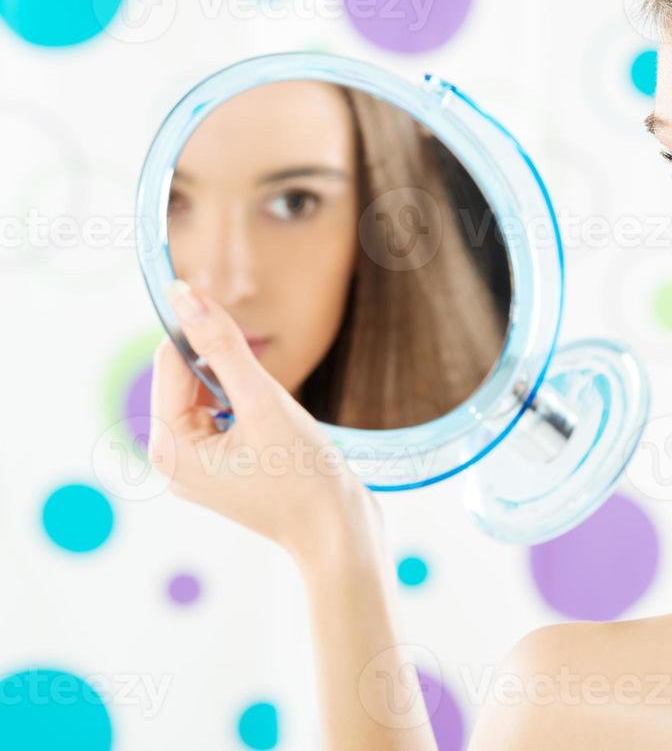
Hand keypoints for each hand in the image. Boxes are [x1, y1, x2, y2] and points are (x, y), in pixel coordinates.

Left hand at [149, 279, 380, 566]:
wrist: (341, 535)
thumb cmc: (306, 477)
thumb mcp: (264, 402)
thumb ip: (222, 345)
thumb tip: (185, 295)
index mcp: (170, 447)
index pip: (171, 362)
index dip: (201, 332)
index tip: (236, 316)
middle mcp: (174, 461)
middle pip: (188, 381)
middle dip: (227, 369)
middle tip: (269, 390)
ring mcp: (198, 470)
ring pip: (210, 399)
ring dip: (243, 390)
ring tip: (278, 418)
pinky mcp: (224, 473)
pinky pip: (226, 421)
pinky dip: (250, 411)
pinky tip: (279, 430)